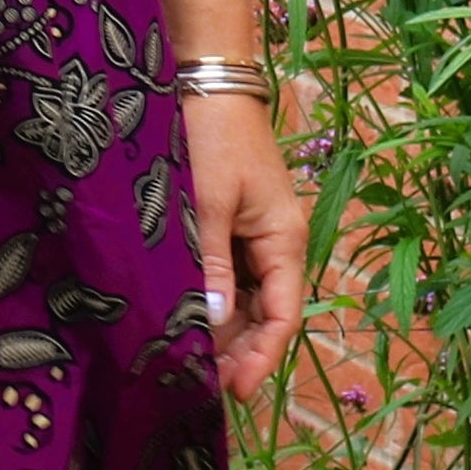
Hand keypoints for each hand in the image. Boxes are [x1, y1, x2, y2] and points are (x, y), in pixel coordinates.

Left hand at [182, 92, 306, 402]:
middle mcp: (276, 243)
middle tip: (199, 387)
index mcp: (285, 238)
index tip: (234, 391)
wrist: (204, 78)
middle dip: (239, 353)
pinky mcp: (230, 225)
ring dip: (222, 332)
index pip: (283, 316)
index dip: (261, 358)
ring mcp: (253, 235)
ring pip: (244, 300)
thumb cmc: (211, 135)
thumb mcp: (207, 203)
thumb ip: (211, 265)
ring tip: (188, 364)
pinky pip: (227, 278)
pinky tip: (185, 322)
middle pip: (265, 315)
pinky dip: (211, 303)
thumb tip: (215, 323)